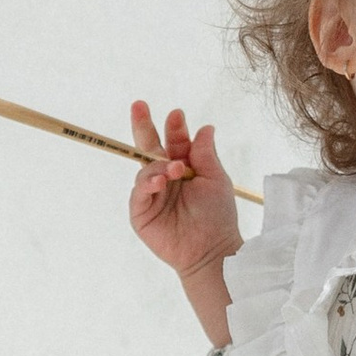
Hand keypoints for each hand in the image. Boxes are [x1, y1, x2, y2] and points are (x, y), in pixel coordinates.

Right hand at [129, 100, 241, 281]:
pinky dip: (147, 184)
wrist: (212, 250)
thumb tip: (206, 127)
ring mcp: (151, 195)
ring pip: (145, 169)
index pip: (174, 142)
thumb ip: (205, 154)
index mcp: (183, 167)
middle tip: (139, 105)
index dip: (174, 128)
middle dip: (144, 126)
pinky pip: (138, 194)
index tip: (177, 114)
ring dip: (158, 166)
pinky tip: (160, 182)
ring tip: (175, 170)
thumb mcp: (216, 179)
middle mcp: (165, 178)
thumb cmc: (217, 216)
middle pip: (150, 148)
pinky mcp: (141, 213)